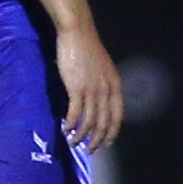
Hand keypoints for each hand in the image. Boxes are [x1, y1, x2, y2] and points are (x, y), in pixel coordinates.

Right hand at [55, 20, 123, 150]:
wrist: (77, 34)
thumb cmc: (88, 49)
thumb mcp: (102, 69)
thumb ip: (102, 85)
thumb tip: (97, 102)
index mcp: (115, 86)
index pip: (117, 117)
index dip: (111, 132)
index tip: (106, 143)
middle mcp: (106, 90)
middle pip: (103, 123)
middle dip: (96, 140)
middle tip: (89, 150)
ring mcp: (92, 90)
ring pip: (88, 122)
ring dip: (80, 136)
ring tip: (72, 142)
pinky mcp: (76, 88)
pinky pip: (75, 113)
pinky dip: (71, 124)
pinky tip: (65, 129)